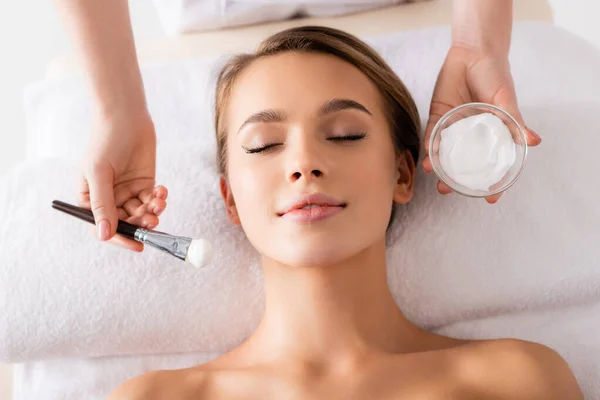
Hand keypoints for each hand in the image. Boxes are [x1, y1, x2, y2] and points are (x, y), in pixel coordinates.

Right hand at [77, 114, 167, 250]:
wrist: (126, 118)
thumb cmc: (106, 142)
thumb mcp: (99, 173)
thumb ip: (102, 205)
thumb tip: (104, 235)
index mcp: (89, 199)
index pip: (103, 228)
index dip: (120, 239)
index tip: (137, 245)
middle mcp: (109, 199)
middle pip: (126, 223)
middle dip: (140, 224)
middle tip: (152, 220)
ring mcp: (127, 192)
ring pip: (142, 214)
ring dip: (152, 212)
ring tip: (158, 202)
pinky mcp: (144, 185)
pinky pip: (152, 201)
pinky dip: (159, 199)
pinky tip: (161, 190)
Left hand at [422, 46, 541, 203]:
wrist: (473, 52)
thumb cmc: (495, 75)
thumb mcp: (506, 99)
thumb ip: (514, 121)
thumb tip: (532, 142)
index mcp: (493, 133)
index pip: (494, 162)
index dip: (494, 181)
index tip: (491, 198)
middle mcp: (473, 134)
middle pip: (465, 163)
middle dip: (458, 180)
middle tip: (450, 192)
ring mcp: (455, 127)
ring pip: (446, 154)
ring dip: (441, 169)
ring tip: (437, 182)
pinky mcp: (438, 117)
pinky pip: (433, 136)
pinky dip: (430, 149)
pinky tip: (428, 160)